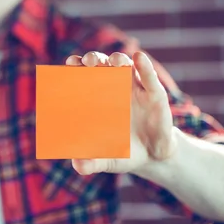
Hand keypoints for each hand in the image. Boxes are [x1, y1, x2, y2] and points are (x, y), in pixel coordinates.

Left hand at [65, 51, 176, 174]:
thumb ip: (92, 162)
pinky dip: (144, 66)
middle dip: (93, 59)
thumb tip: (78, 166)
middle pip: (100, 65)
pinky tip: (139, 58)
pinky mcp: (154, 93)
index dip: (74, 67)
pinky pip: (148, 76)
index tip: (69, 64)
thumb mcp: (107, 160)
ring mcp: (133, 88)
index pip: (81, 76)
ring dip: (118, 58)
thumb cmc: (123, 152)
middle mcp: (112, 87)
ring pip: (124, 65)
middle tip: (89, 61)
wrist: (153, 157)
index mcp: (95, 99)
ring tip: (116, 60)